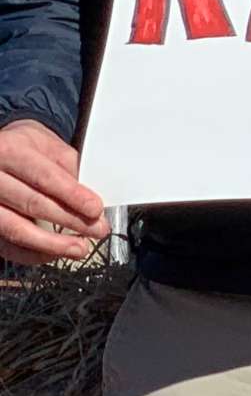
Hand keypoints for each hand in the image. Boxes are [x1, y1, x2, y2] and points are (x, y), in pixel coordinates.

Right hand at [0, 118, 106, 265]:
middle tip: (97, 229)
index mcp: (9, 151)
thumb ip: (66, 164)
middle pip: (32, 204)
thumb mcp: (44, 143)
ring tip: (79, 248)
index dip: (72, 196)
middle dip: (70, 220)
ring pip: (15, 229)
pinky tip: (53, 253)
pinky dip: (31, 253)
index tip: (95, 209)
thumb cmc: (20, 148)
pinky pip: (6, 245)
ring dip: (51, 243)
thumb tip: (87, 194)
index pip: (45, 177)